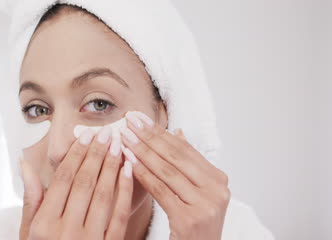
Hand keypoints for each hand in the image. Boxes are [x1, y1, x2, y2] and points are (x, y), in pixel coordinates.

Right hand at [19, 126, 133, 239]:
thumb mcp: (28, 232)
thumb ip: (30, 199)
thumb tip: (24, 163)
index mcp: (43, 225)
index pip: (63, 180)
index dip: (75, 155)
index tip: (85, 136)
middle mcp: (65, 231)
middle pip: (84, 183)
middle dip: (96, 155)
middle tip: (106, 133)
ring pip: (102, 195)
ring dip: (111, 167)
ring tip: (118, 145)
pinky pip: (119, 216)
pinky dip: (124, 191)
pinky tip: (127, 170)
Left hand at [120, 111, 229, 239]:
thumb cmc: (192, 224)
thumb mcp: (195, 192)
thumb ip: (188, 163)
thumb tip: (178, 132)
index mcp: (218, 179)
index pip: (184, 149)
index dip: (159, 131)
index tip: (139, 118)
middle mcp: (217, 190)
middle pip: (175, 156)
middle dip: (149, 136)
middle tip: (129, 121)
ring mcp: (206, 204)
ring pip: (167, 171)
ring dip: (142, 151)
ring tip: (124, 137)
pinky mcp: (190, 219)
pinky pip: (160, 190)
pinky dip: (142, 174)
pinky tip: (128, 162)